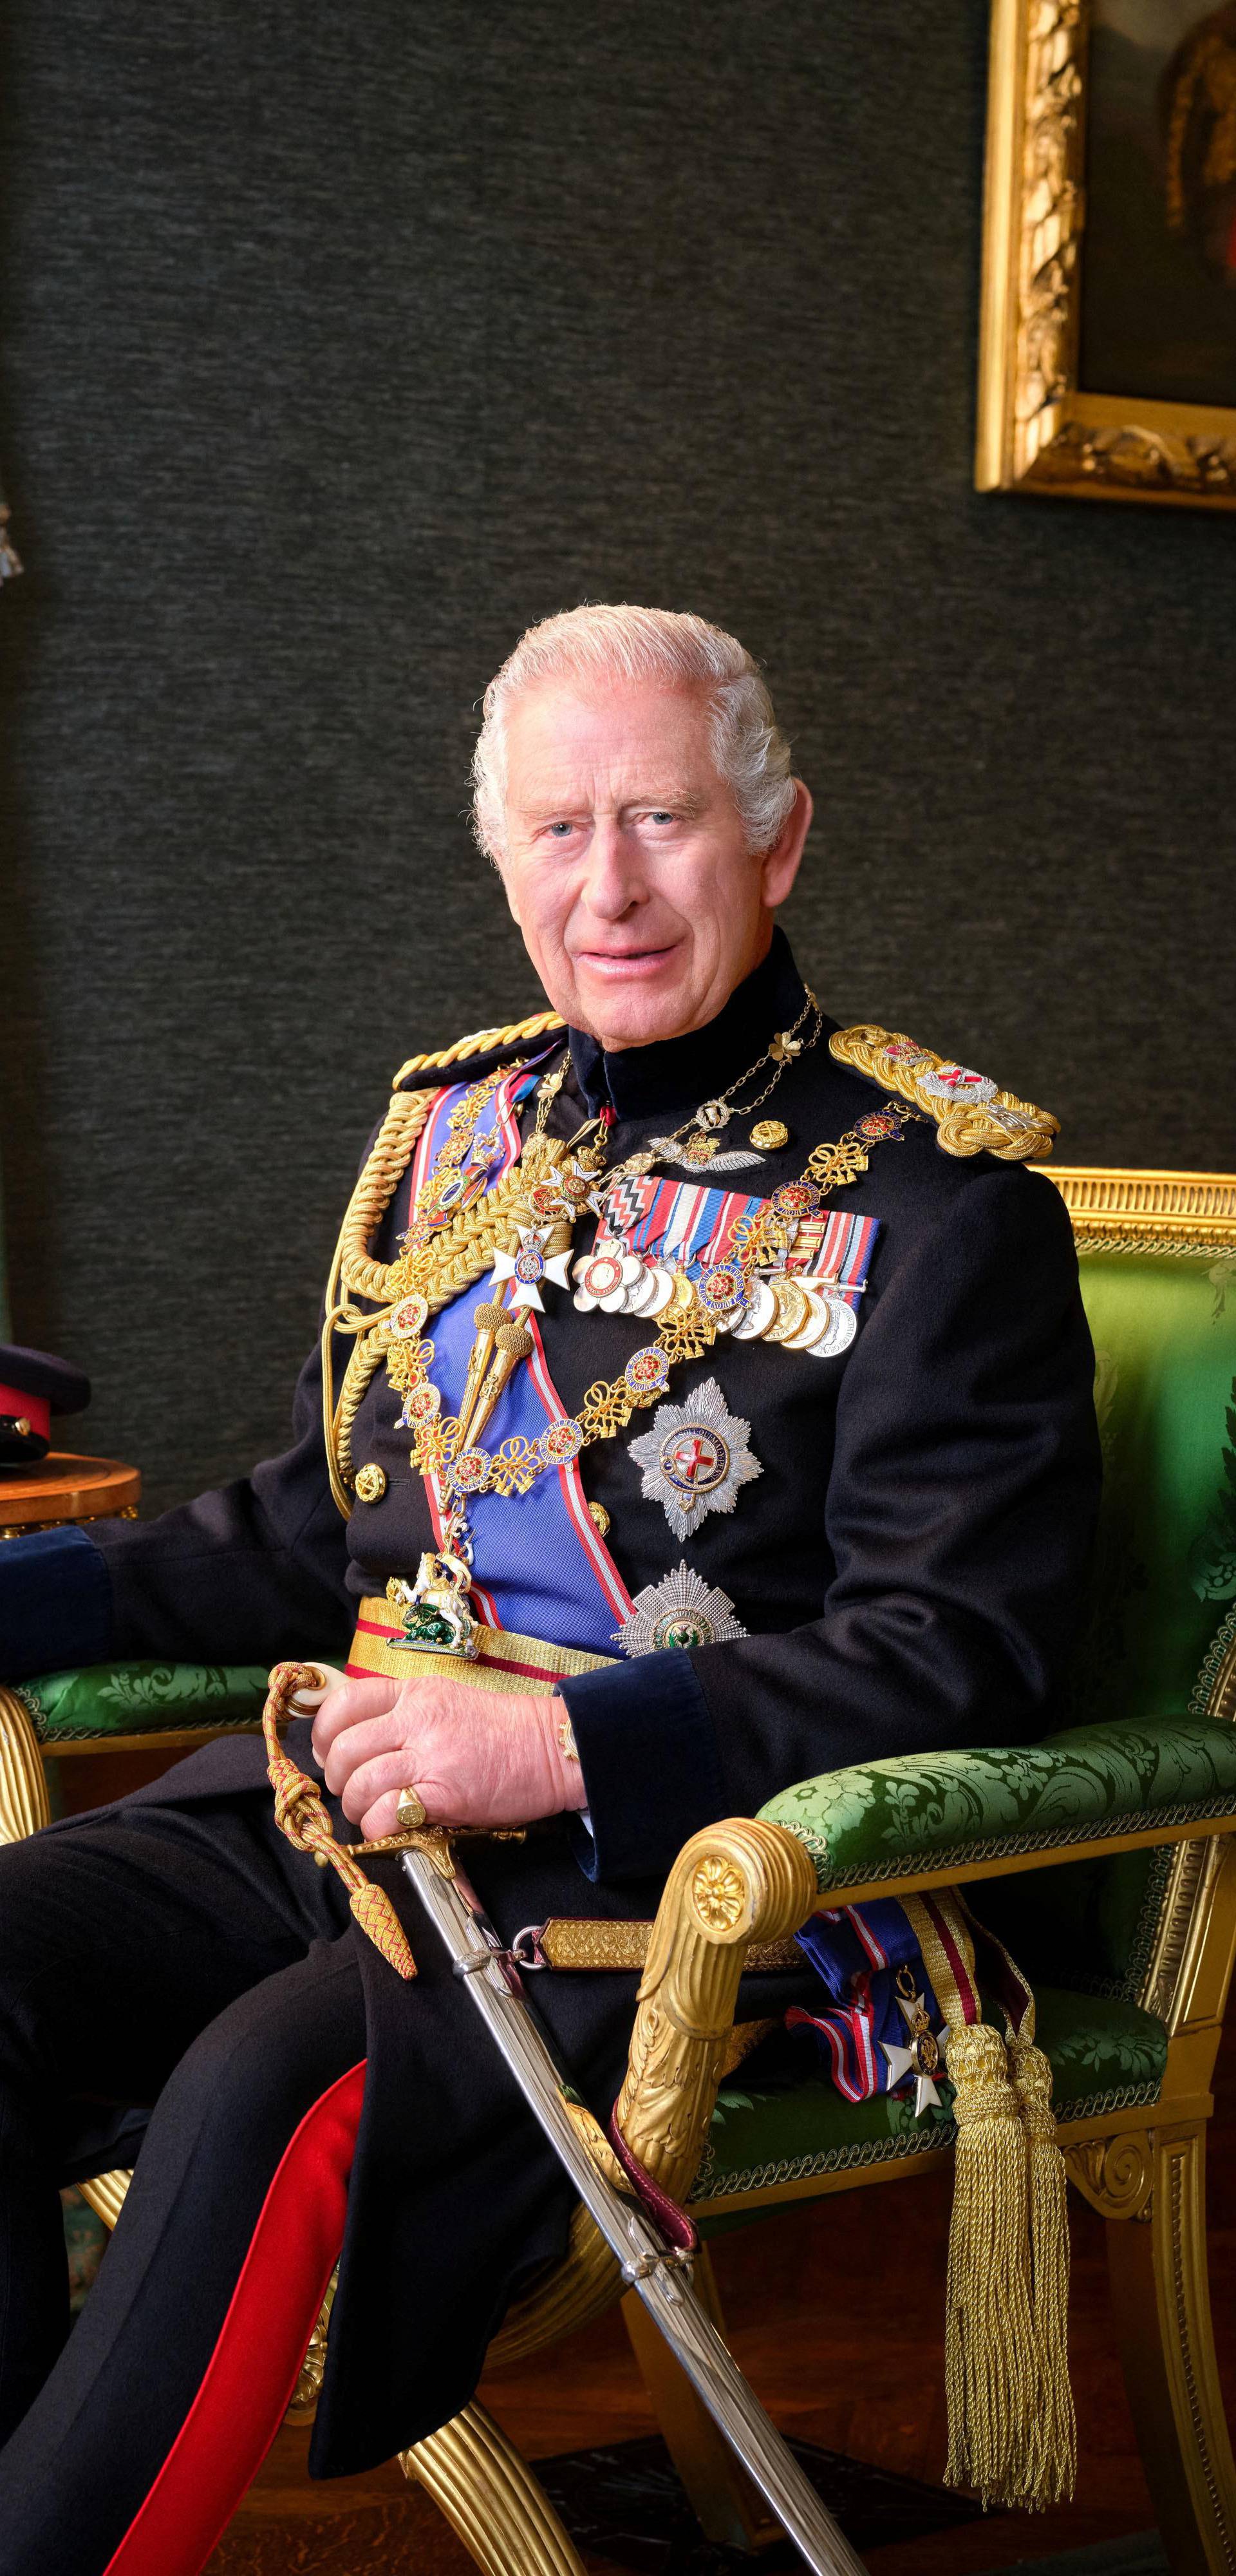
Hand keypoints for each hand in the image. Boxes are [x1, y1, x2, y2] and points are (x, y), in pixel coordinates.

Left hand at [310, 1672, 584, 1840]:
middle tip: (352, 1789)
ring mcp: (431, 1755)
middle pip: (343, 1747)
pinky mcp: (445, 1793)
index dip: (322, 1732)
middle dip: (337, 1777)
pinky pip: (387, 1813)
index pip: (344, 1702)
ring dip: (357, 1806)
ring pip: (360, 1782)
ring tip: (373, 1811)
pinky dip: (378, 1826)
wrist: (553, 1750)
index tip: (327, 1752)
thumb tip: (359, 1741)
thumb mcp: (448, 1703)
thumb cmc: (503, 1732)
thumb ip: (405, 1715)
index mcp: (416, 1693)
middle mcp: (418, 1718)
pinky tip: (392, 1827)